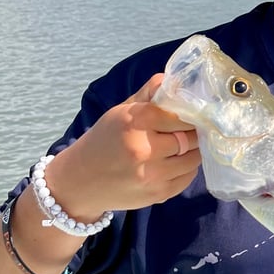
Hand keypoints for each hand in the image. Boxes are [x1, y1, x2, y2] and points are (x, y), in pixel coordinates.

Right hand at [44, 74, 200, 217]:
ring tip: (183, 147)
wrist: (80, 181)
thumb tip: (176, 79)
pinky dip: (186, 169)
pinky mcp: (158, 194)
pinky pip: (187, 178)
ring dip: (192, 152)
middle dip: (193, 133)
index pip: (181, 115)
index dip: (190, 115)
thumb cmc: (104, 140)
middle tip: (190, 131)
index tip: (193, 114)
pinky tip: (174, 163)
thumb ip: (150, 94)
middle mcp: (144, 149)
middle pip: (191, 138)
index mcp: (136, 121)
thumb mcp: (121, 111)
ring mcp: (152, 175)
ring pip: (193, 159)